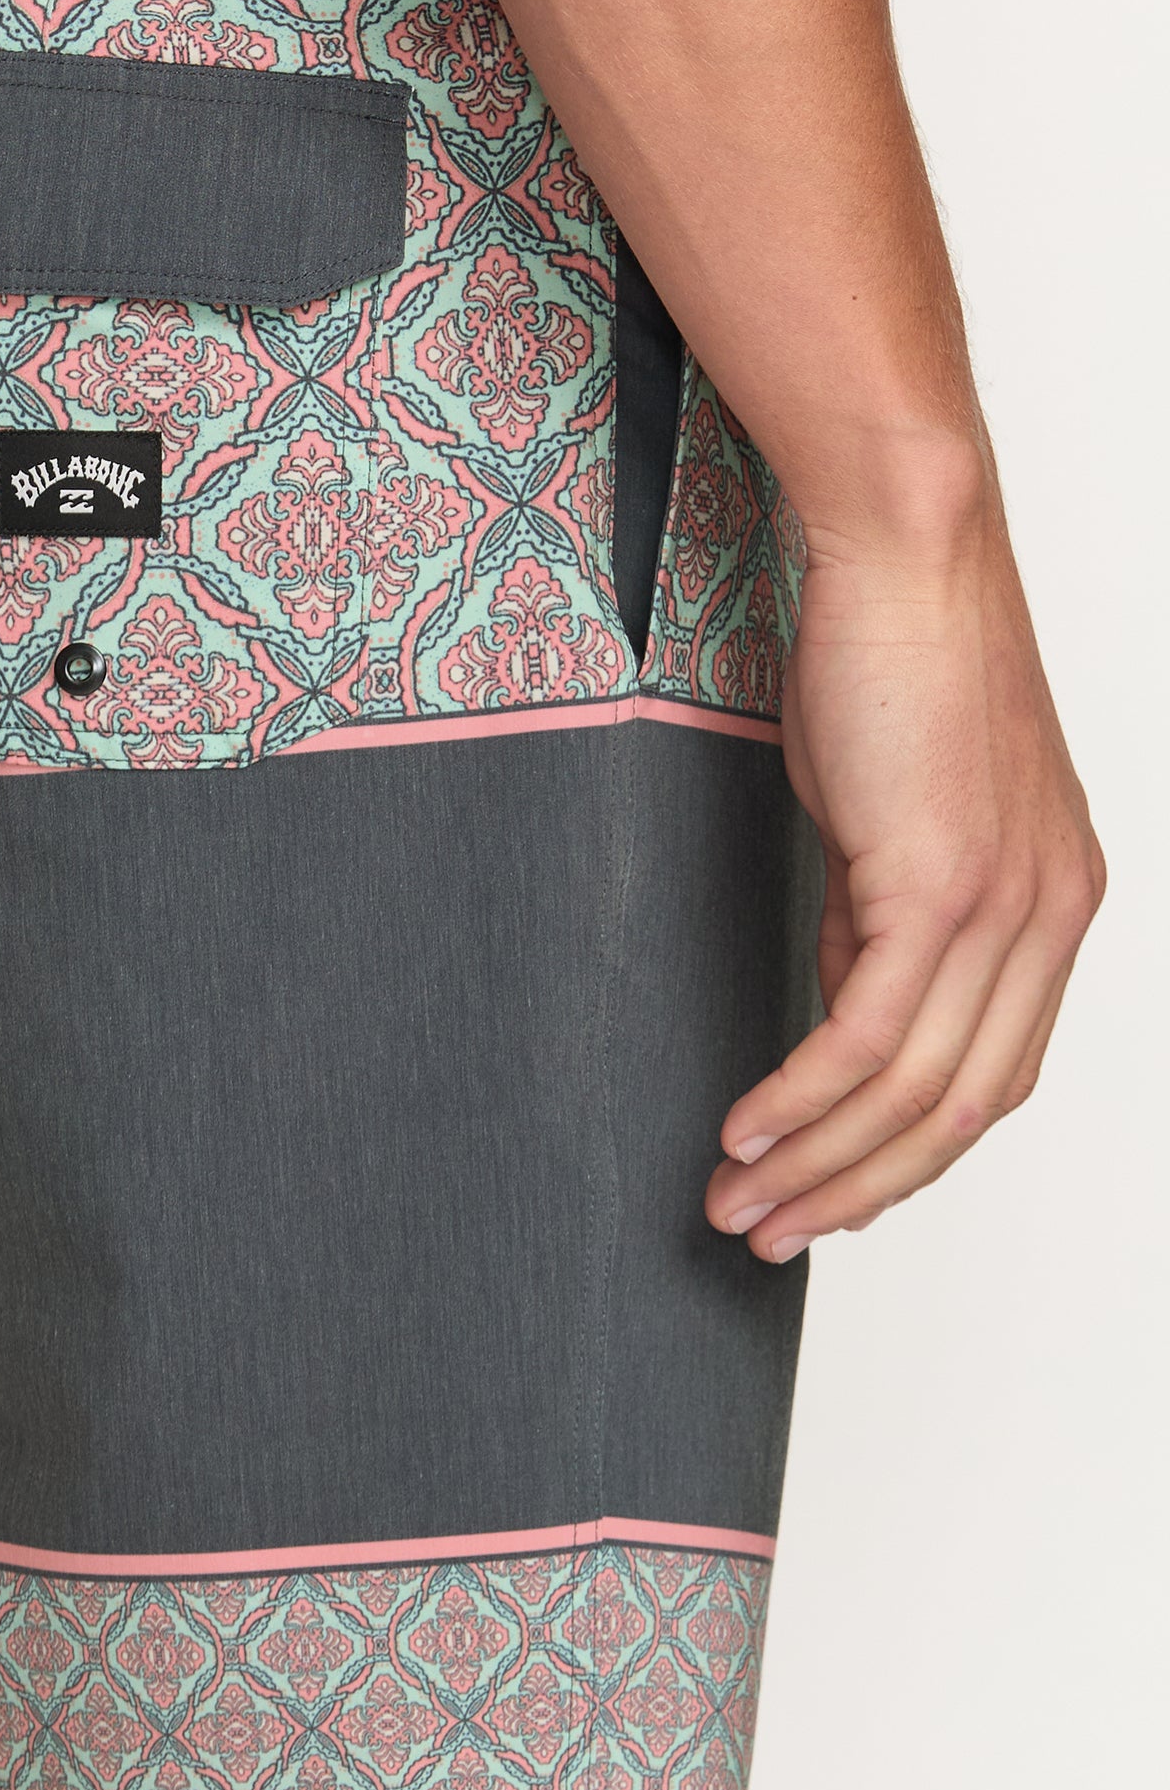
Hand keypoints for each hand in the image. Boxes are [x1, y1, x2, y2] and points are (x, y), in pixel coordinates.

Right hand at [706, 479, 1102, 1262]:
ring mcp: (1006, 907)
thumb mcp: (891, 814)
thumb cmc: (888, 658)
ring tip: (737, 1204)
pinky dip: (801, 1101)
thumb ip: (881, 915)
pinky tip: (744, 1133)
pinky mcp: (942, 886)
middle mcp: (1050, 919)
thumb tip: (840, 998)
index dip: (905, 1153)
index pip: (990, 1076)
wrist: (907, 556)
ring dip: (819, 1166)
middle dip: (859, 1189)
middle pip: (961, 1112)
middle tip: (771, 1233)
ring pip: (915, 1092)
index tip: (828, 1191)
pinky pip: (865, 1035)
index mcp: (1053, 905)